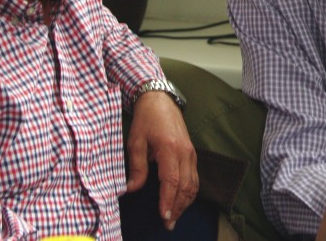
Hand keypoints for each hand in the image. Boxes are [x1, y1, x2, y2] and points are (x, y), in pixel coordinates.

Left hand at [125, 91, 197, 229]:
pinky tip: (182, 201)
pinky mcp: (192, 153)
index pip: (171, 181)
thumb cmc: (146, 120)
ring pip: (194, 184)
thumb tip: (131, 189)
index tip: (164, 216)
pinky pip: (195, 177)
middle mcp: (185, 153)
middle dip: (178, 207)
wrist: (160, 100)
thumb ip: (136, 167)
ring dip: (186, 202)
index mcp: (170, 149)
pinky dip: (190, 192)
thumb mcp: (135, 142)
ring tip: (175, 217)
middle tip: (168, 224)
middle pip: (186, 186)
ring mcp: (191, 153)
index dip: (168, 201)